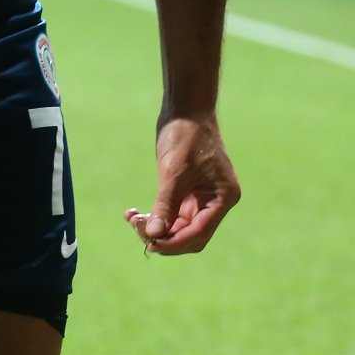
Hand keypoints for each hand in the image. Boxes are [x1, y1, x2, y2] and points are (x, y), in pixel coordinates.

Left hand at [125, 115, 240, 255]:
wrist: (185, 110)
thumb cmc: (185, 135)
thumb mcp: (173, 173)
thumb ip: (165, 206)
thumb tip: (153, 236)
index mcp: (223, 197)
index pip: (199, 233)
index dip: (174, 243)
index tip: (150, 244)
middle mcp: (216, 202)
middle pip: (189, 237)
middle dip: (164, 238)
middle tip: (138, 230)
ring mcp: (202, 200)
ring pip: (177, 230)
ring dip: (154, 229)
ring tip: (132, 219)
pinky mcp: (187, 196)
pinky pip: (170, 218)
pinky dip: (153, 218)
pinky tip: (133, 214)